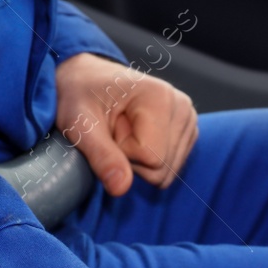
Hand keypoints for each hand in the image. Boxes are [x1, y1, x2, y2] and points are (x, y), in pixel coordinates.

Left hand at [55, 52, 198, 195]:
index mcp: (160, 97)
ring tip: (124, 130)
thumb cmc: (80, 95)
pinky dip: (149, 160)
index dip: (123, 153)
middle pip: (163, 169)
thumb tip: (121, 188)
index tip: (108, 127)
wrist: (88, 79)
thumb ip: (101, 155)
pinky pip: (171, 169)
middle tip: (114, 130)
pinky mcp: (188, 132)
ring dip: (139, 161)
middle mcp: (182, 107)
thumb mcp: (79, 124)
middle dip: (132, 159)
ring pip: (168, 172)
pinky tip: (137, 136)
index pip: (152, 158)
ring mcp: (189, 120)